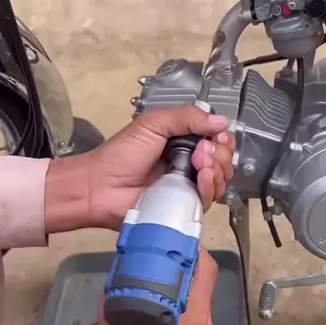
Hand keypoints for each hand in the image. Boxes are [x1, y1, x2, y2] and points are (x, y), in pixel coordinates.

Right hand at [78, 247, 217, 324]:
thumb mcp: (116, 311)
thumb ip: (126, 284)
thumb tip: (130, 263)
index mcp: (192, 317)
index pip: (206, 272)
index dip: (197, 252)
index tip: (183, 242)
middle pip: (204, 288)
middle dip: (188, 271)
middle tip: (168, 259)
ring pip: (199, 306)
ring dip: (185, 292)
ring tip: (164, 283)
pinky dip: (183, 312)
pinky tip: (165, 309)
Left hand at [84, 106, 234, 228]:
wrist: (102, 188)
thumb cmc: (123, 154)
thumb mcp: (153, 124)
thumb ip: (186, 117)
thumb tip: (222, 121)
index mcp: (183, 140)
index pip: (217, 138)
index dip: (222, 137)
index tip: (215, 137)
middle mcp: (190, 163)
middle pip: (224, 159)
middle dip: (220, 152)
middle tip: (203, 151)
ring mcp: (189, 186)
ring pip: (221, 179)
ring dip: (218, 168)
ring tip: (200, 165)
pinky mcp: (186, 207)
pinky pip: (210, 199)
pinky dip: (212, 187)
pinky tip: (203, 179)